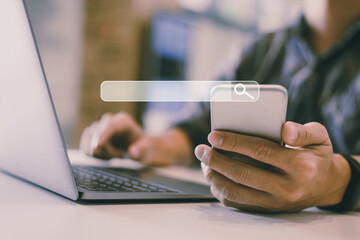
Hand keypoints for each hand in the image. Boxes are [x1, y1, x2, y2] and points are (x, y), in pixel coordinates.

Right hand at [80, 112, 192, 165]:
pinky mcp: (96, 134)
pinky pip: (86, 141)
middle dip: (104, 148)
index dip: (102, 136)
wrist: (143, 149)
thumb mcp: (148, 151)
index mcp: (124, 121)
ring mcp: (102, 126)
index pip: (110, 127)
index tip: (97, 147)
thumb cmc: (146, 149)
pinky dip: (91, 151)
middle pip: (97, 131)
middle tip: (119, 155)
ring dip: (98, 150)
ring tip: (114, 155)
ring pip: (90, 136)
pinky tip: (105, 156)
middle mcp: (112, 120)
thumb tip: (132, 152)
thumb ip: (140, 151)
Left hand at [195, 122, 350, 212]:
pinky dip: (220, 191)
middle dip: (216, 160)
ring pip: (236, 192)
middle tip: (201, 149)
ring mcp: (275, 202)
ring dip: (214, 177)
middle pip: (242, 173)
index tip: (213, 135)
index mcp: (299, 166)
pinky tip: (214, 177)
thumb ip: (303, 131)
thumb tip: (284, 129)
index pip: (259, 151)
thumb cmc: (317, 157)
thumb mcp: (319, 138)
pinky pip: (237, 203)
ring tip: (203, 162)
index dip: (233, 142)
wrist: (326, 186)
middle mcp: (286, 187)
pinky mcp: (267, 209)